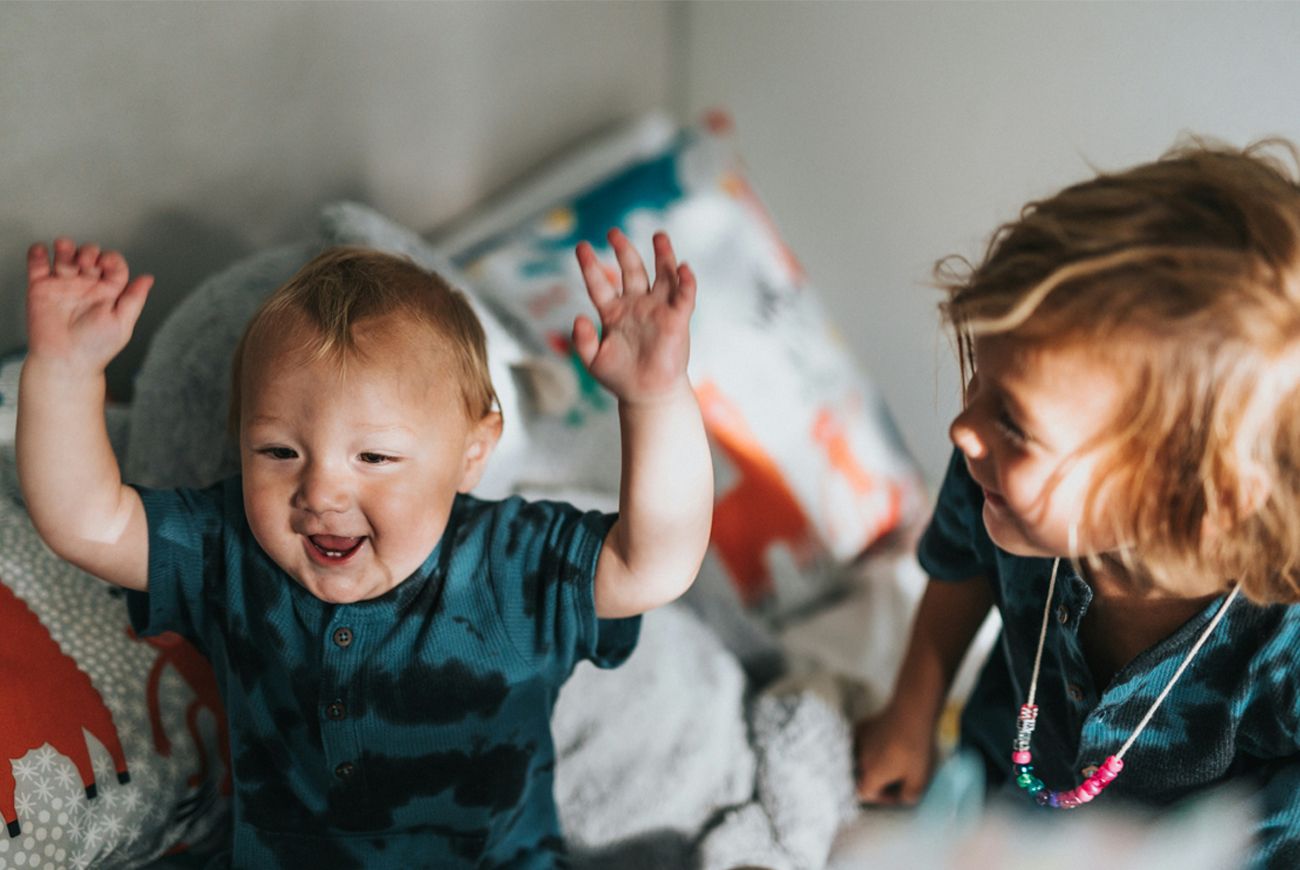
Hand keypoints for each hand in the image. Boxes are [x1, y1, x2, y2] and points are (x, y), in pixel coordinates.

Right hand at [25, 238, 152, 372]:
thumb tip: (148, 278)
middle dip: (89, 251)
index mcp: (108, 292)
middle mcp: (87, 286)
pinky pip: (38, 264)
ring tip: (65, 250)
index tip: (107, 264)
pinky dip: (38, 253)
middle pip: (90, 255)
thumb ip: (134, 299)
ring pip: (66, 255)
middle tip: (86, 262)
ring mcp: (64, 285)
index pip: (113, 265)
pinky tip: (43, 251)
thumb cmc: (95, 348)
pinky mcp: (41, 288)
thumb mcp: (123, 323)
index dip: (111, 259)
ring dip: (66, 247)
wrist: (65, 362)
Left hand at [573, 228, 694, 403]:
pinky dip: (685, 281)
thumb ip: (582, 340)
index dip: (590, 265)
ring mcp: (658, 310)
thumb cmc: (620, 378)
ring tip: (659, 236)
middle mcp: (636, 305)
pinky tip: (682, 268)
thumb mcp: (593, 360)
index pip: (600, 283)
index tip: (581, 246)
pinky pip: (684, 296)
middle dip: (624, 250)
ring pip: (662, 275)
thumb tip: (578, 317)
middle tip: (613, 232)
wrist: (647, 395)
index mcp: (613, 312)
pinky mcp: (677, 319)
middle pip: (632, 270)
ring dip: (662, 255)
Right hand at [854, 705, 937, 805]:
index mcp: (871, 775)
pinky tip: (881, 743)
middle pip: (862, 777)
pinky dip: (868, 746)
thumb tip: (904, 799)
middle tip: (894, 778)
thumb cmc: (914, 750)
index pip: (866, 794)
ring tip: (888, 761)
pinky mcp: (863, 727)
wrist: (911, 715)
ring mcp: (859, 742)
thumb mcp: (919, 778)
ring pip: (860, 759)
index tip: (898, 793)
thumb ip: (910, 795)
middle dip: (877, 781)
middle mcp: (860, 760)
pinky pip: (860, 742)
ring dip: (872, 763)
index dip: (883, 798)